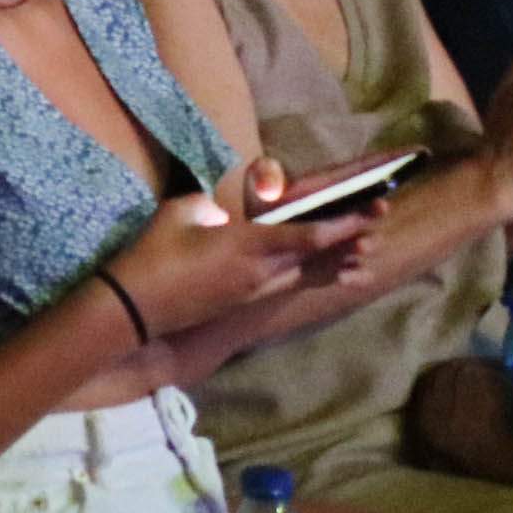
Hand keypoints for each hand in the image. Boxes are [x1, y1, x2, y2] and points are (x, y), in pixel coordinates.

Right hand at [104, 166, 374, 339]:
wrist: (134, 308)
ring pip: (307, 274)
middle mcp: (261, 270)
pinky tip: (328, 276)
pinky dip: (315, 276)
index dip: (342, 225)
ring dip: (337, 264)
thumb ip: (209, 204)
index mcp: (247, 245)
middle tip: (377, 228)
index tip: (369, 214)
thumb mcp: (178, 214)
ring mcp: (255, 289)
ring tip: (365, 259)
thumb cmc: (151, 256)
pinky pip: (291, 284)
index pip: (307, 235)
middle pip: (317, 256)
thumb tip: (226, 205)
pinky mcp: (245, 300)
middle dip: (348, 241)